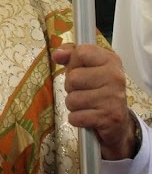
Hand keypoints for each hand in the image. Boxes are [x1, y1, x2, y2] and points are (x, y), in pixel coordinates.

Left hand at [52, 44, 135, 159]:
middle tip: (85, 91)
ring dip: (73, 104)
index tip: (82, 71)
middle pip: (72, 78)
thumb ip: (70, 55)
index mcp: (110, 59)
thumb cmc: (97, 88)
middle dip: (71, 87)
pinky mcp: (109, 118)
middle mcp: (115, 76)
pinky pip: (75, 117)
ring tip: (87, 104)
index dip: (73, 63)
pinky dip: (77, 119)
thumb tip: (57, 55)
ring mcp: (113, 98)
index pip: (80, 53)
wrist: (118, 121)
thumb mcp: (87, 66)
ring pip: (72, 99)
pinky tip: (89, 116)